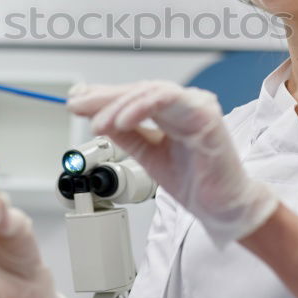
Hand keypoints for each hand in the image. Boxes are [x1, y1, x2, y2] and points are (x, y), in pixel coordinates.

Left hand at [67, 81, 277, 246]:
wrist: (220, 207)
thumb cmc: (194, 180)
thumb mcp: (147, 154)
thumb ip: (126, 135)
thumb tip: (97, 119)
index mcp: (173, 111)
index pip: (134, 96)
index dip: (103, 97)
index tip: (77, 102)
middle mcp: (185, 103)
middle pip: (138, 90)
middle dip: (104, 98)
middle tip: (77, 106)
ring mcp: (196, 105)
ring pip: (150, 92)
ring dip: (119, 106)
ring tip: (98, 123)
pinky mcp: (205, 115)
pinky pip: (168, 101)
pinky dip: (141, 108)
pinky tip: (121, 121)